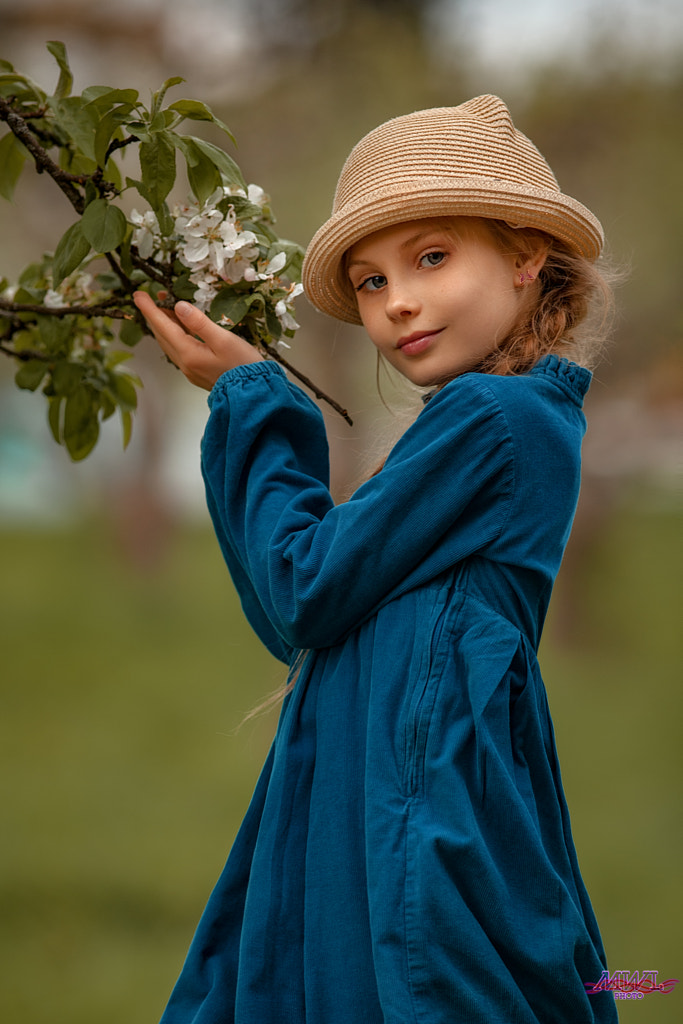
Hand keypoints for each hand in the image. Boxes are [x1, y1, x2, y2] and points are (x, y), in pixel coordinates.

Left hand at [133, 291, 262, 390]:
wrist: (254, 392)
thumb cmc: (243, 365)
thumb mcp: (224, 339)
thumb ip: (199, 322)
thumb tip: (179, 306)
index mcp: (189, 354)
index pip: (163, 327)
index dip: (150, 309)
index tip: (138, 294)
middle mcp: (185, 363)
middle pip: (163, 336)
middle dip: (154, 315)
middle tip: (150, 297)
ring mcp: (190, 369)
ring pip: (170, 343)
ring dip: (164, 325)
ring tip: (164, 307)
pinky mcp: (198, 372)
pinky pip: (179, 349)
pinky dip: (174, 334)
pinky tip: (180, 327)